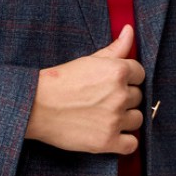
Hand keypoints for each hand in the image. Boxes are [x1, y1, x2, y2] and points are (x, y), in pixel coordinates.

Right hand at [25, 25, 144, 155]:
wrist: (36, 107)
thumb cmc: (60, 82)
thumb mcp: (88, 60)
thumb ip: (114, 48)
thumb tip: (129, 30)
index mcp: (118, 71)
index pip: (140, 74)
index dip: (128, 79)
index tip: (113, 84)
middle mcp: (120, 95)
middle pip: (137, 97)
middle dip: (124, 98)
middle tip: (103, 100)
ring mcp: (114, 120)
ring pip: (137, 120)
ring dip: (126, 119)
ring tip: (106, 117)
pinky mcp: (107, 141)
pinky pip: (131, 144)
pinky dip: (125, 142)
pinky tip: (113, 135)